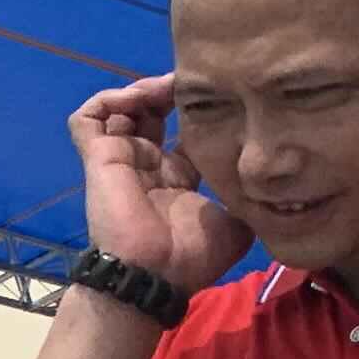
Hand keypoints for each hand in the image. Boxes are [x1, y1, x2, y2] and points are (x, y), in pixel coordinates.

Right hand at [67, 73, 248, 294]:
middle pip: (152, 113)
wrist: (155, 275)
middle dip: (172, 92)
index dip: (200, 111)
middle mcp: (148, 165)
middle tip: (195, 83)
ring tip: (166, 87)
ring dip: (142, 90)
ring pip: (120, 109)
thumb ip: (247, 195)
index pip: (184, 132)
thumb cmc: (191, 256)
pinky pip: (87, 119)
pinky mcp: (99, 158)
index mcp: (177, 179)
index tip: (223, 95)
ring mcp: (121, 161)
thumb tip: (271, 181)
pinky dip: (108, 100)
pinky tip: (138, 98)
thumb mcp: (238, 222)